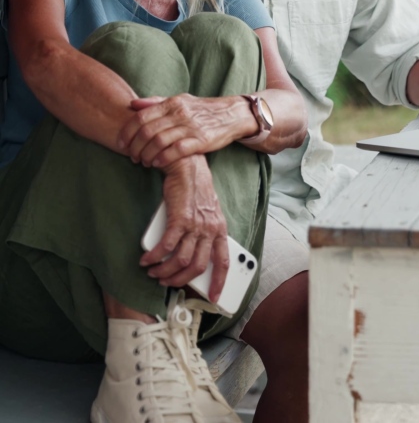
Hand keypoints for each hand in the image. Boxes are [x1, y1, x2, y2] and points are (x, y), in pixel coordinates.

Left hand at [118, 93, 252, 166]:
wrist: (231, 115)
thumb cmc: (201, 109)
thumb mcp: (179, 100)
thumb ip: (156, 103)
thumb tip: (133, 104)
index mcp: (171, 103)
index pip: (141, 117)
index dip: (127, 131)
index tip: (120, 143)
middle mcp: (179, 113)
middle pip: (148, 131)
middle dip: (135, 146)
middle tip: (132, 156)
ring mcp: (190, 127)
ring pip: (160, 141)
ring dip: (147, 154)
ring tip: (144, 162)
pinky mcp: (201, 140)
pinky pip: (177, 150)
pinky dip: (164, 158)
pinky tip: (157, 163)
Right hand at [140, 154, 229, 299]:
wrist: (188, 167)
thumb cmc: (195, 190)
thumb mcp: (208, 213)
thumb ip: (204, 232)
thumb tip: (193, 254)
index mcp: (219, 229)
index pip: (223, 261)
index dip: (219, 282)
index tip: (214, 298)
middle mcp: (209, 229)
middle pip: (197, 266)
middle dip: (180, 280)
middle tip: (168, 283)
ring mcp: (195, 225)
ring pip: (180, 260)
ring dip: (164, 271)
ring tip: (154, 273)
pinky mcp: (179, 219)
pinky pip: (166, 247)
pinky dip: (154, 257)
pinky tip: (146, 260)